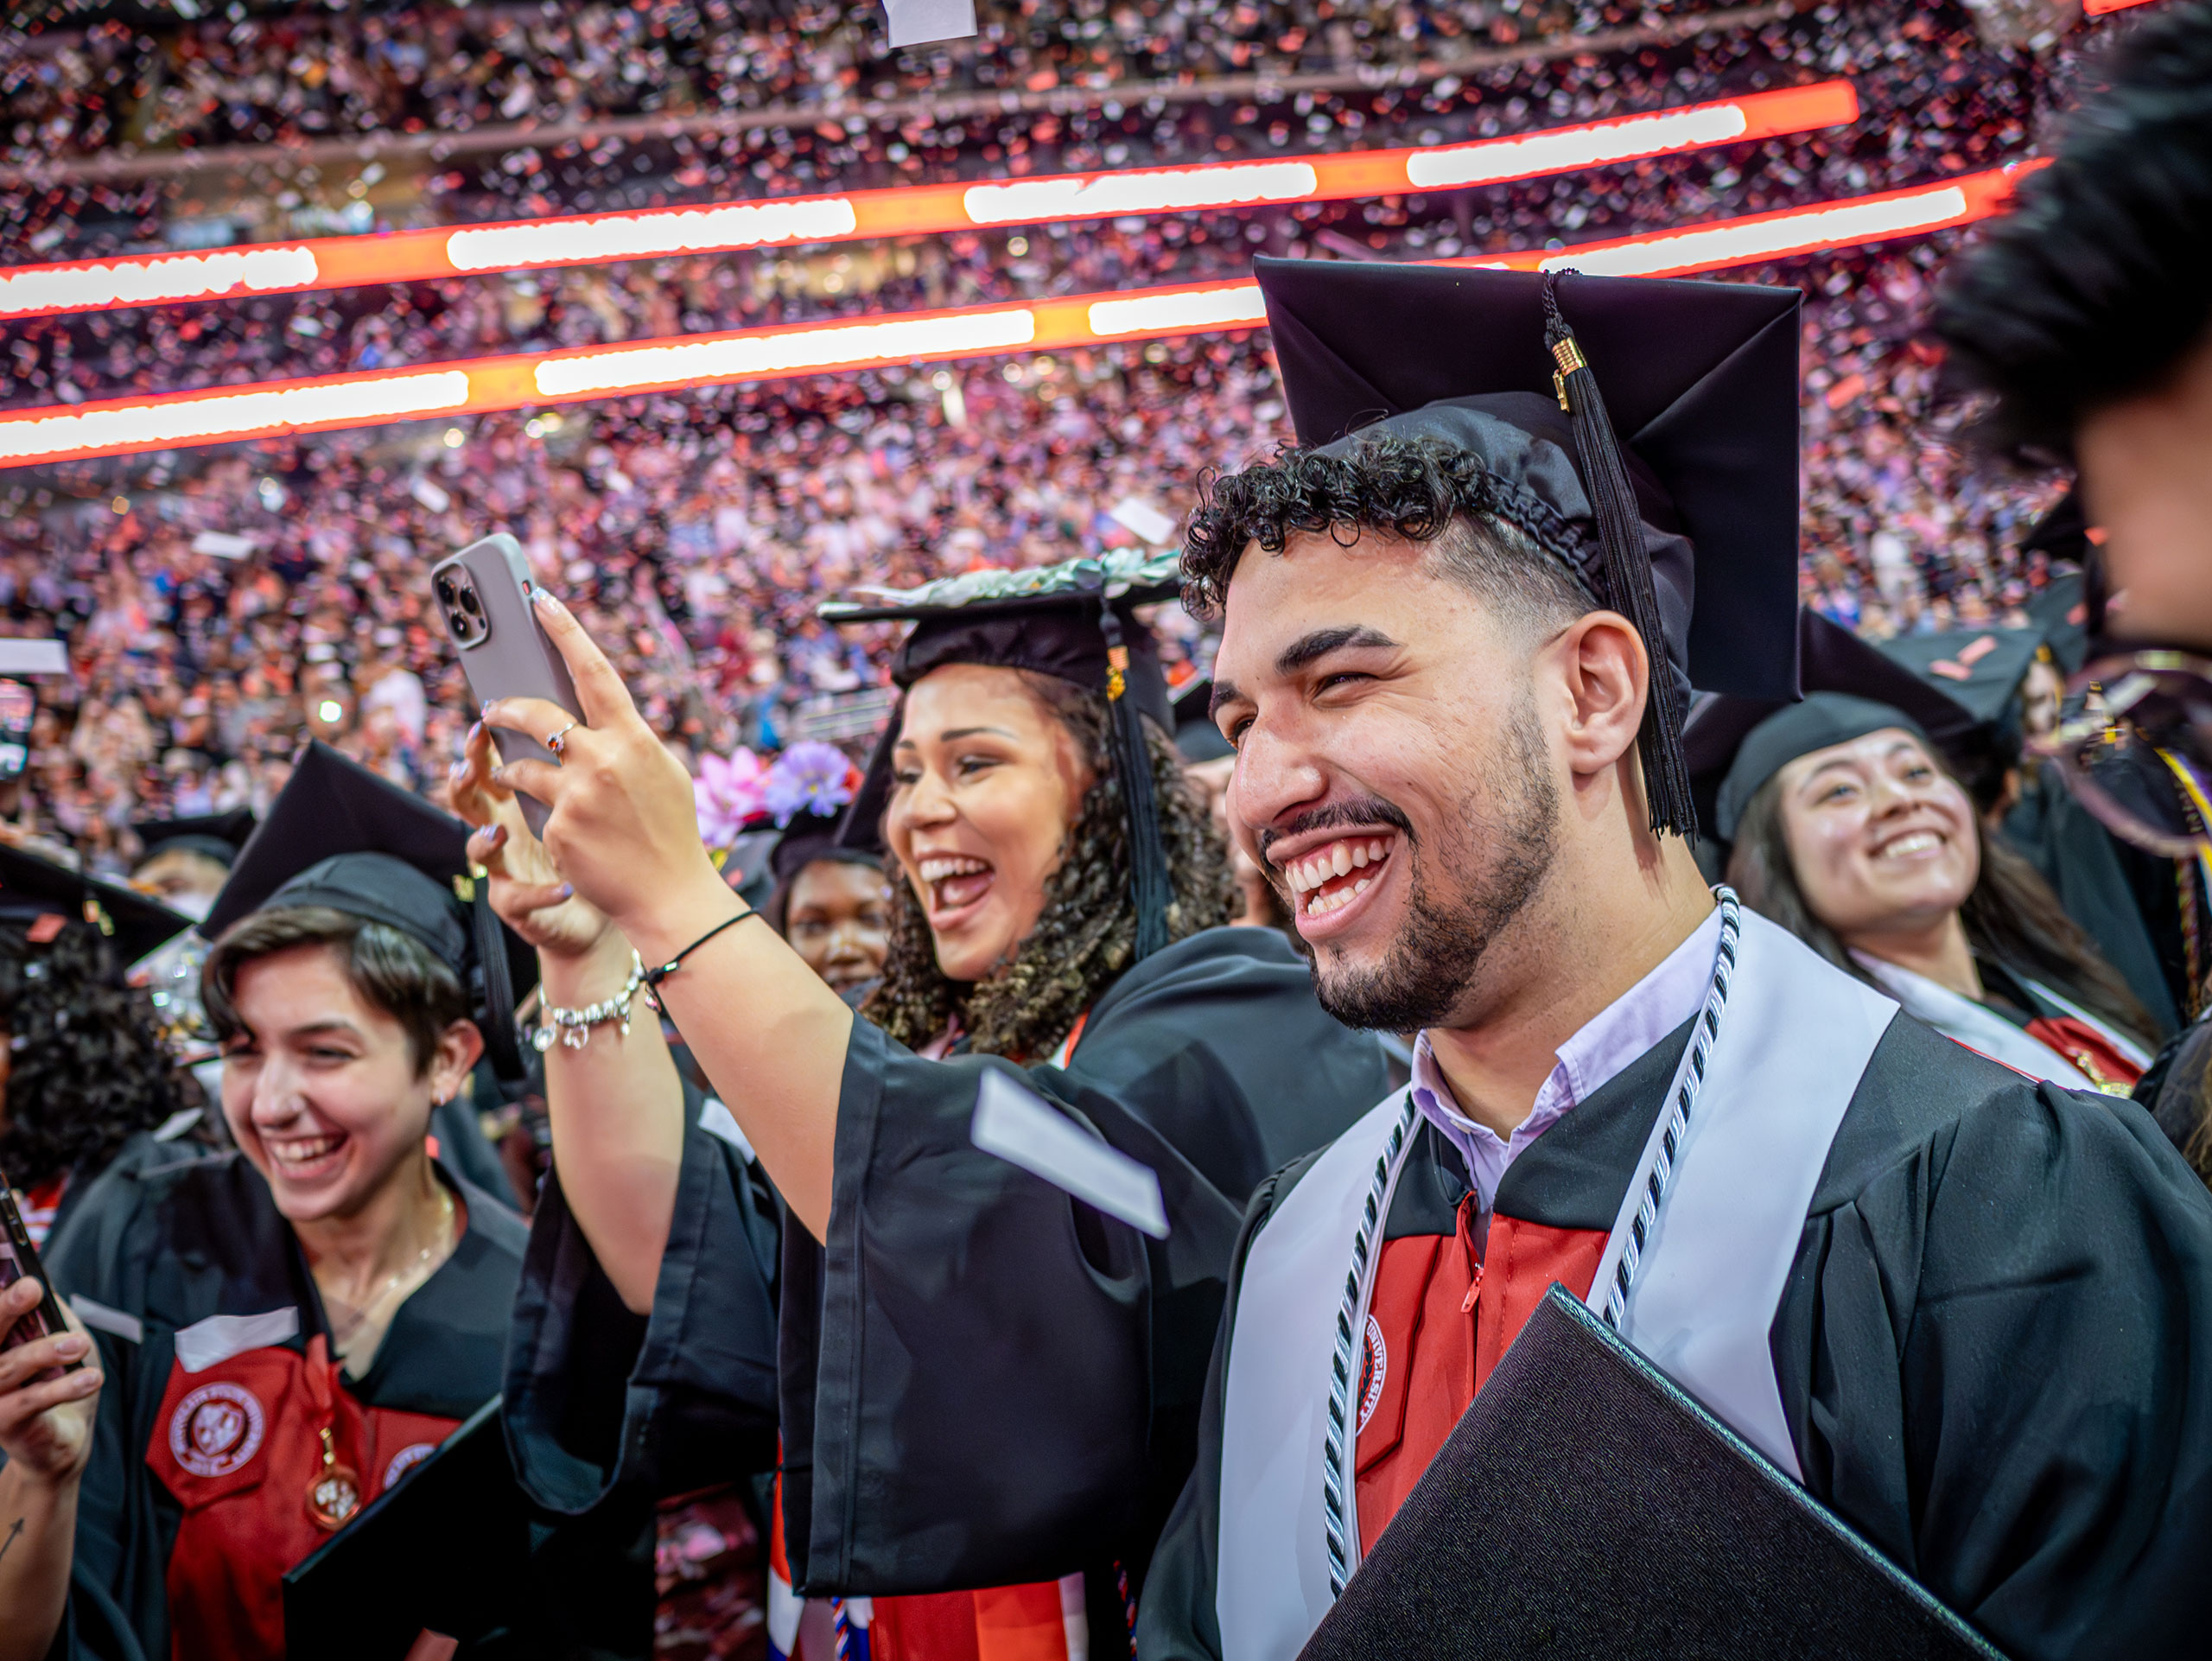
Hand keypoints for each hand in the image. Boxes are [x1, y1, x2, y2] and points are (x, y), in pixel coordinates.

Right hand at [0, 1279, 100, 1488]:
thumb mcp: (59, 1336)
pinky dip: (64, 1387)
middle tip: (31, 1288)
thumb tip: (40, 1277)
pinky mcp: (4, 1424)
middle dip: (5, 1308)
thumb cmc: (58, 1378)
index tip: (21, 1277)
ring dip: (45, 1351)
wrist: (61, 1439)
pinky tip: (91, 1377)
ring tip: (78, 1342)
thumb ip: (47, 1311)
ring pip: (8, 1367)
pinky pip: (32, 1401)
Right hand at [451, 720, 612, 962]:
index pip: (494, 763)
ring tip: (498, 831)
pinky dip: (541, 893)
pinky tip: (564, 887)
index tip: (486, 715)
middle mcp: (505, 828)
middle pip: (470, 798)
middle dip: (465, 778)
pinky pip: (519, 899)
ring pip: (475, 850)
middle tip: (470, 764)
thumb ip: (584, 763)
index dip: (482, 743)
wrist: (623, 902)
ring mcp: (507, 867)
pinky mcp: (519, 907)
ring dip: (483, 840)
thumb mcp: (597, 797)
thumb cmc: (607, 843)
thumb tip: (591, 712)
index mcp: (521, 798)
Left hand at [480, 589, 734, 961]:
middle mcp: (603, 760)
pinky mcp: (558, 828)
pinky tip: (554, 822)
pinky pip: (531, 805)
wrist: (670, 895)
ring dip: (510, 764)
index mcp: (635, 738)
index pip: (594, 671)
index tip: (538, 600)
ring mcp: (576, 795)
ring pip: (521, 763)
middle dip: (508, 706)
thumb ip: (628, 741)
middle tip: (493, 705)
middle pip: (539, 712)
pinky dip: (535, 808)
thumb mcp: (663, 773)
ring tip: (512, 770)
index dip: (565, 631)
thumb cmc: (670, 832)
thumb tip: (590, 717)